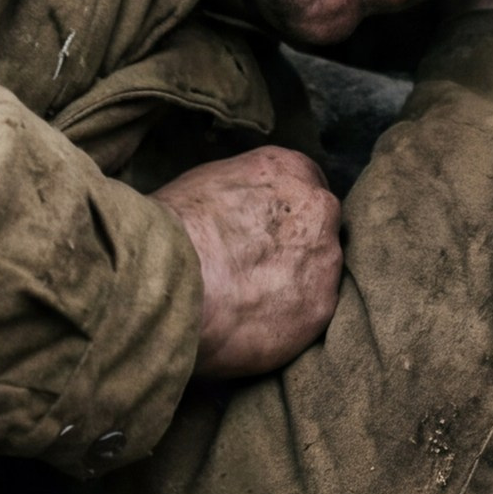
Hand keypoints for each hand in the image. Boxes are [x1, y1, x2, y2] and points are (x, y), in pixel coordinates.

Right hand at [161, 145, 342, 378]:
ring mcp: (324, 259)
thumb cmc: (173, 228)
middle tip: (256, 268)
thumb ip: (243, 193)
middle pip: (317, 228)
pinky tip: (254, 324)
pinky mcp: (319, 308)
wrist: (168, 281)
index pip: (305, 186)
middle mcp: (318, 208)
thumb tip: (240, 211)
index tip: (263, 233)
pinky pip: (309, 314)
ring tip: (250, 301)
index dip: (282, 214)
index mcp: (289, 169)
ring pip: (318, 273)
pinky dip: (287, 321)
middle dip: (295, 247)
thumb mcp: (206, 183)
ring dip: (293, 285)